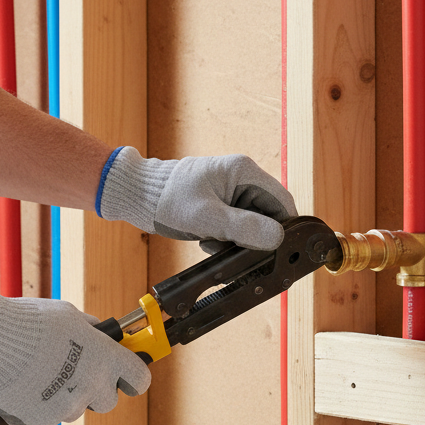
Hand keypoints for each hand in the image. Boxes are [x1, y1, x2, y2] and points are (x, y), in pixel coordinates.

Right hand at [0, 286, 151, 424]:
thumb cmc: (30, 322)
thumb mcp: (70, 316)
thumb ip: (91, 331)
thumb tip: (99, 335)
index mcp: (106, 359)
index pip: (139, 379)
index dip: (133, 378)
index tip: (127, 376)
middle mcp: (92, 387)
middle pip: (107, 401)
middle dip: (96, 389)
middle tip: (77, 372)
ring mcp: (67, 407)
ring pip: (74, 408)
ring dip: (64, 396)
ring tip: (41, 373)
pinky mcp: (41, 420)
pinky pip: (46, 415)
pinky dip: (38, 404)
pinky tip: (25, 383)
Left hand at [96, 147, 297, 250]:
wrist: (138, 196)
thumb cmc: (168, 199)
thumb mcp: (208, 217)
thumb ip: (244, 228)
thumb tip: (277, 238)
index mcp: (244, 171)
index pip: (282, 201)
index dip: (287, 227)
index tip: (282, 250)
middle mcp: (241, 179)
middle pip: (268, 215)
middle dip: (256, 237)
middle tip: (241, 252)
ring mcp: (231, 192)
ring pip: (252, 224)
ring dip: (238, 241)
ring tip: (216, 243)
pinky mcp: (221, 205)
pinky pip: (236, 227)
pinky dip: (226, 240)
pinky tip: (208, 241)